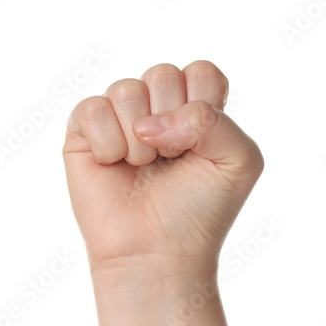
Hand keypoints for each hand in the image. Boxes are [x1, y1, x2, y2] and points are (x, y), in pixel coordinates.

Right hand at [62, 60, 263, 276]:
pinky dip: (108, 144)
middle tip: (170, 162)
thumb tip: (149, 122)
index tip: (201, 148)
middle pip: (163, 74)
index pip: (201, 72)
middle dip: (171, 123)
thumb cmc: (200, 213)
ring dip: (140, 140)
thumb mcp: (240, 162)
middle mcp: (157, 111)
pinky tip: (114, 167)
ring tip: (143, 169)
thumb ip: (216, 119)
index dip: (202, 107)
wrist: (159, 254)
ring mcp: (120, 120)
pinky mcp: (84, 135)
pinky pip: (92, 109)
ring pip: (126, 89)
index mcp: (196, 112)